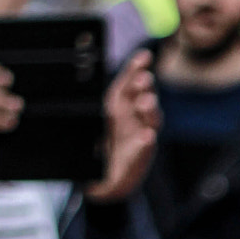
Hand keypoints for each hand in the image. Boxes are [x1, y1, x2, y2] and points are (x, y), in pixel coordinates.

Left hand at [86, 50, 158, 202]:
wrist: (99, 181)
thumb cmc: (98, 148)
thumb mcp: (94, 121)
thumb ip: (102, 103)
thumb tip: (88, 75)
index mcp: (120, 106)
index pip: (131, 82)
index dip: (138, 68)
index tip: (145, 57)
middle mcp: (134, 118)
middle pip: (144, 97)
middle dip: (145, 88)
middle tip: (144, 81)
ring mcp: (140, 137)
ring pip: (151, 120)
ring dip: (150, 110)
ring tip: (145, 105)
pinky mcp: (140, 158)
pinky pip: (144, 149)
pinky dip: (145, 143)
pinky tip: (146, 137)